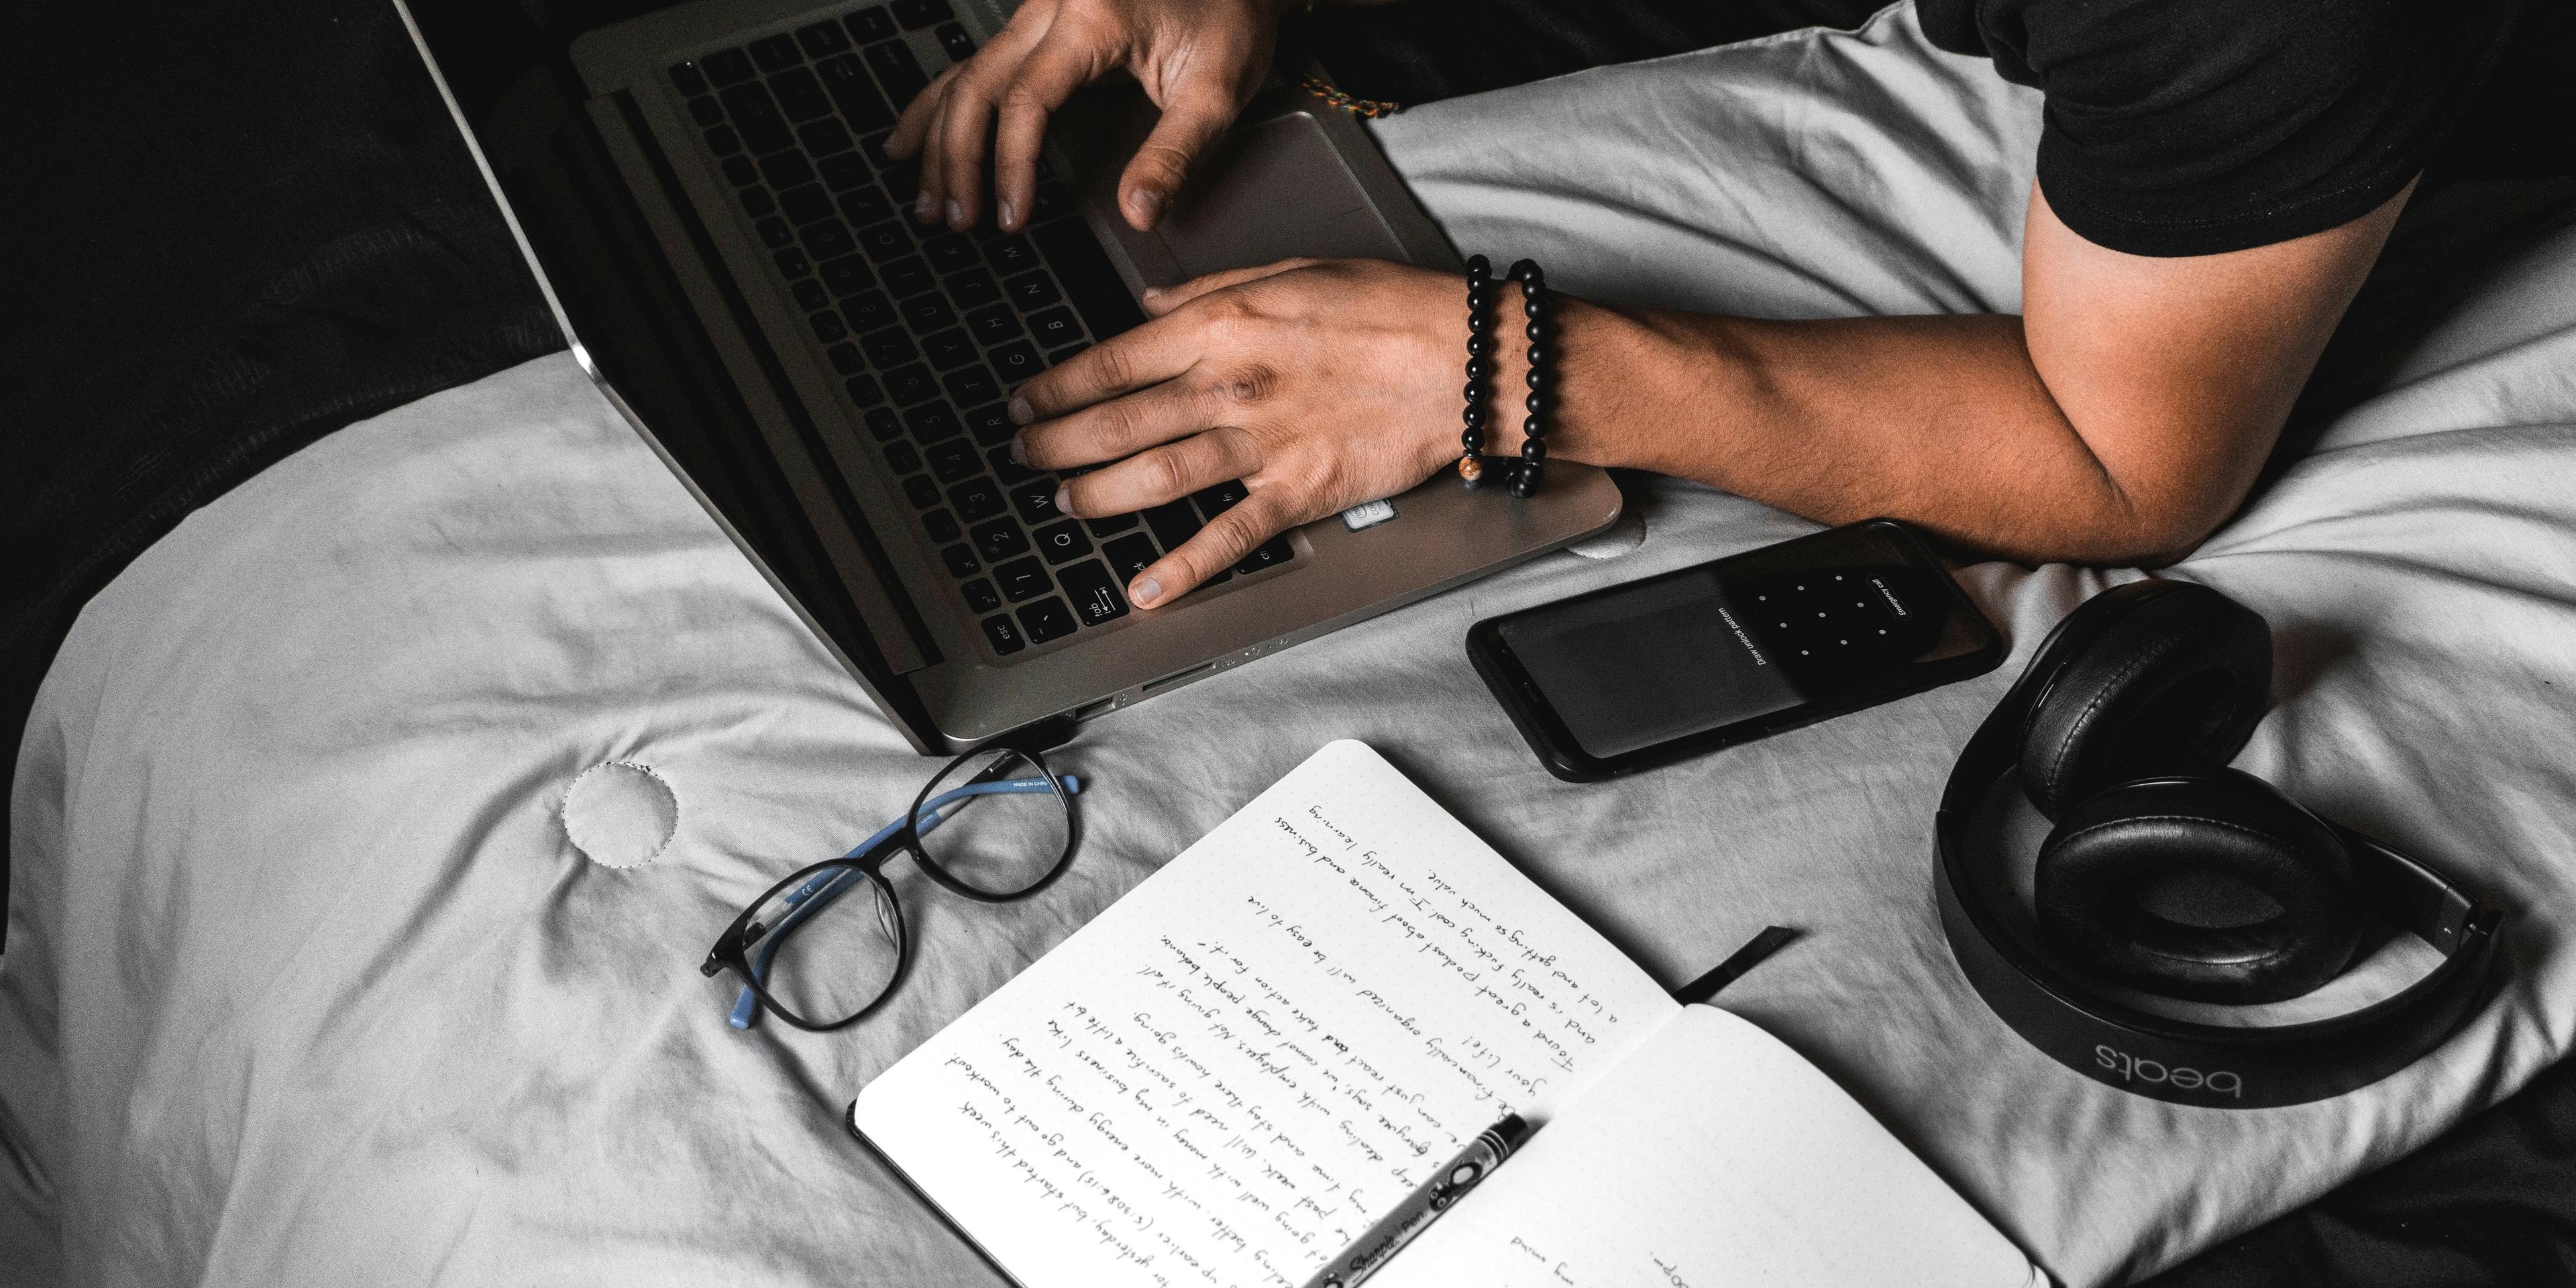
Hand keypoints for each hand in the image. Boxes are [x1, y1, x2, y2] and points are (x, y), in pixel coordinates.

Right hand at [885, 0, 1286, 234]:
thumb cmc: (1229, 14)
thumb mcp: (1218, 88)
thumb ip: (1176, 152)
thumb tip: (1140, 212)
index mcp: (1092, 18)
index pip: (1026, 100)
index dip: (1011, 164)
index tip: (1012, 216)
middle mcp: (1053, 5)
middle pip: (977, 84)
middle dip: (957, 158)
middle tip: (955, 219)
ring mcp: (1039, 10)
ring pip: (964, 72)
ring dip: (937, 137)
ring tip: (926, 198)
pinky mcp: (1039, 21)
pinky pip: (974, 61)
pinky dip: (940, 103)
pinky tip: (914, 137)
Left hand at [1009, 258, 1490, 607]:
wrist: (1467, 358)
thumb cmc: (1391, 308)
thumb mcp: (1291, 271)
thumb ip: (1212, 292)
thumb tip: (1150, 305)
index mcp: (1224, 325)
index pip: (1114, 361)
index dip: (1056, 385)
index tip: (1024, 400)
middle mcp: (1231, 384)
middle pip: (1117, 419)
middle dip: (1055, 441)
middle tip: (1020, 455)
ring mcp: (1263, 442)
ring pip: (1154, 473)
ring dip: (1096, 493)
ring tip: (1060, 503)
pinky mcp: (1300, 490)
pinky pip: (1230, 535)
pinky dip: (1183, 568)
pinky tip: (1143, 590)